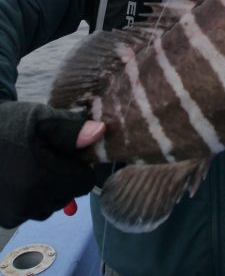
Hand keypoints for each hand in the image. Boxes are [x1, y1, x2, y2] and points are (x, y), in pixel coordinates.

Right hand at [0, 100, 104, 228]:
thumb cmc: (11, 124)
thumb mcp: (43, 120)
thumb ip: (72, 131)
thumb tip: (100, 132)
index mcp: (43, 175)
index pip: (85, 182)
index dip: (80, 166)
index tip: (67, 153)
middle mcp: (31, 200)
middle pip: (69, 195)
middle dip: (65, 178)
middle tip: (47, 157)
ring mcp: (17, 212)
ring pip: (52, 206)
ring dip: (49, 191)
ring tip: (32, 167)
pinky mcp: (6, 218)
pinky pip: (32, 211)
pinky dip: (32, 199)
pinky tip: (20, 179)